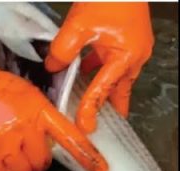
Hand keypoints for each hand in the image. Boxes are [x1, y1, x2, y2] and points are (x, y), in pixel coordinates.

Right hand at [0, 3, 106, 170]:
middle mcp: (25, 133)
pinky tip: (2, 162)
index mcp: (40, 114)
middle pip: (43, 162)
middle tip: (31, 152)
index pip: (70, 138)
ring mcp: (4, 147)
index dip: (87, 156)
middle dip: (40, 159)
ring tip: (15, 157)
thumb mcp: (31, 96)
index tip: (100, 169)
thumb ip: (44, 116)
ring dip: (23, 168)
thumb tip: (51, 138)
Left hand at [46, 2, 153, 132]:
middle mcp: (134, 56)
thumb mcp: (78, 26)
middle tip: (97, 127)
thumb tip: (52, 68)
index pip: (103, 90)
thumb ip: (63, 51)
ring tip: (91, 108)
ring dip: (103, 91)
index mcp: (126, 56)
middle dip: (108, 109)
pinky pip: (112, 63)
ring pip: (116, 78)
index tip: (84, 126)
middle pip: (118, 90)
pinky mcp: (127, 40)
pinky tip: (84, 74)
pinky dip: (99, 72)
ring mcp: (133, 48)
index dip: (90, 109)